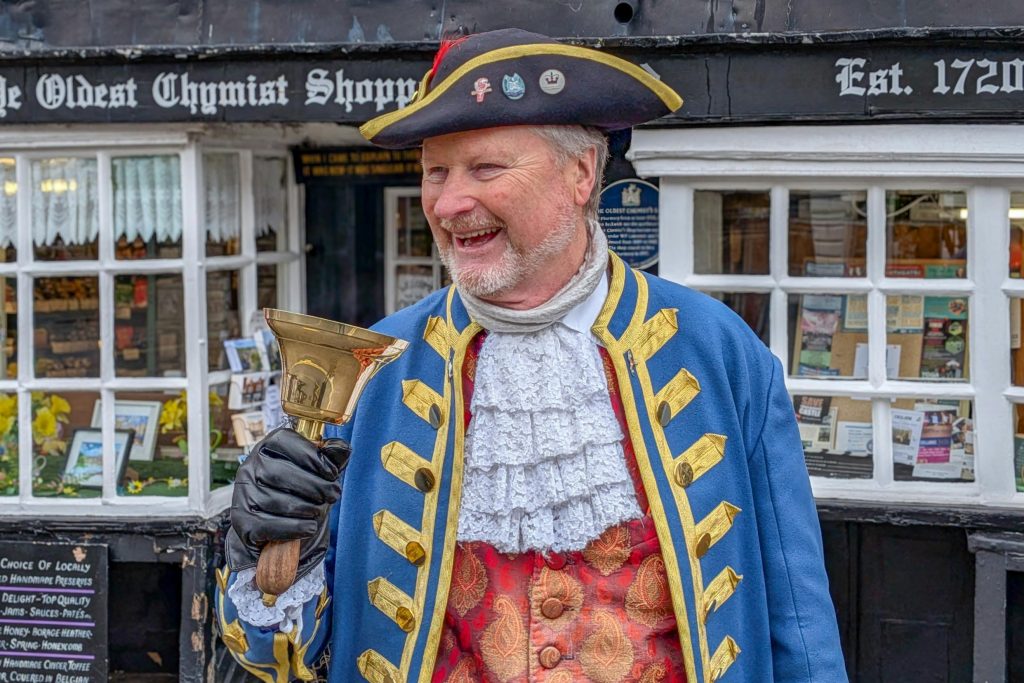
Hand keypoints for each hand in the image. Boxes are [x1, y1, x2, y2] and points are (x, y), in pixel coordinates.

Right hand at [225, 427, 349, 579]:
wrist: (272, 530)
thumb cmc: (297, 493)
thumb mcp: (317, 473)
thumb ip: (330, 459)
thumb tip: (342, 448)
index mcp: (267, 448)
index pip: (284, 441)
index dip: (312, 455)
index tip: (332, 472)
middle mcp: (249, 468)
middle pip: (279, 473)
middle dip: (314, 485)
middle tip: (333, 495)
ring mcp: (242, 495)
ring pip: (274, 500)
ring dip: (306, 507)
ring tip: (320, 511)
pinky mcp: (242, 521)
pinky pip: (268, 525)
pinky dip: (294, 527)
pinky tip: (310, 527)